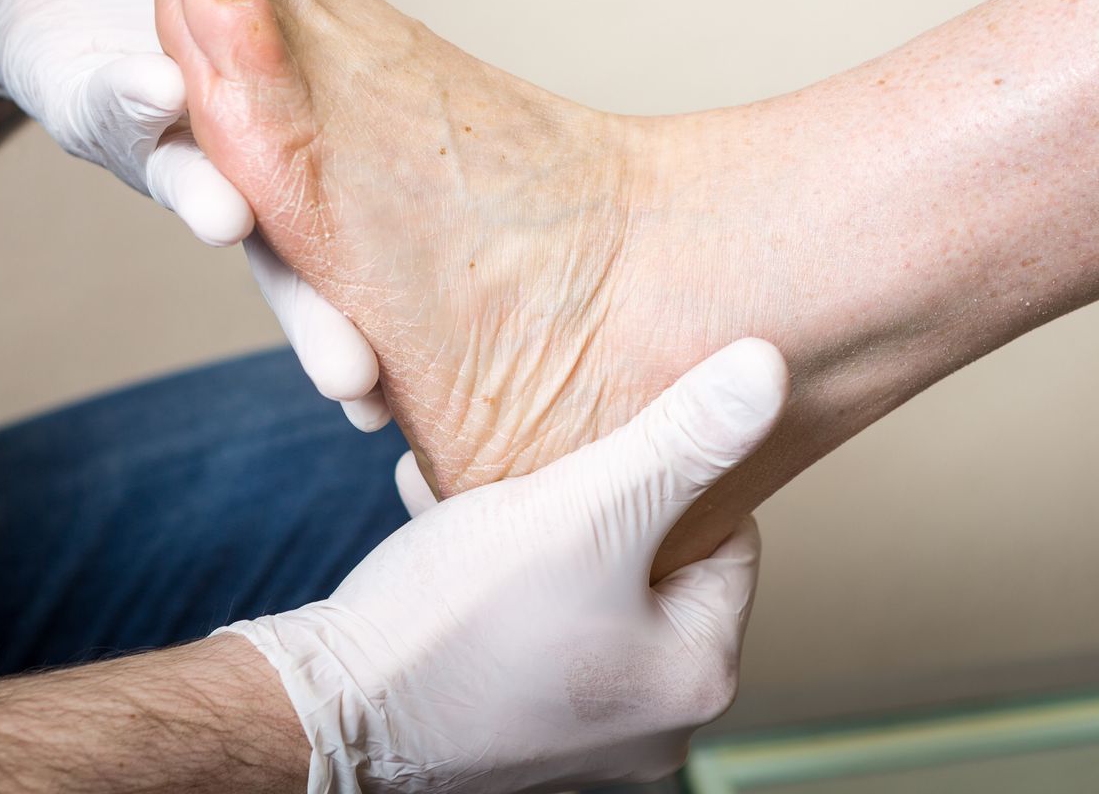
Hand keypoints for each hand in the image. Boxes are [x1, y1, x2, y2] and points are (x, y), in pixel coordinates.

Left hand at [0, 0, 566, 422]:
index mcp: (307, 146)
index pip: (368, 237)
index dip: (396, 307)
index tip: (434, 388)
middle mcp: (233, 162)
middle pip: (285, 256)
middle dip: (316, 319)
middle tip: (355, 385)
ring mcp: (154, 136)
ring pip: (192, 178)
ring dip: (218, 200)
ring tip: (243, 235)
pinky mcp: (76, 88)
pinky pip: (108, 99)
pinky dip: (134, 92)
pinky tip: (157, 96)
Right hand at [222, 338, 785, 792]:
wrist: (327, 710)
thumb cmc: (456, 622)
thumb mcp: (585, 508)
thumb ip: (683, 438)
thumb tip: (770, 370)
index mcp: (699, 676)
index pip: (727, 533)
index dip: (663, 472)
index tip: (597, 444)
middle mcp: (654, 720)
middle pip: (652, 558)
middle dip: (588, 495)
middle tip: (533, 464)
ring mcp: (583, 728)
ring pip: (585, 580)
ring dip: (536, 524)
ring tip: (483, 496)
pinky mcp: (515, 722)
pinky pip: (534, 618)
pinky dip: (498, 569)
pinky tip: (451, 534)